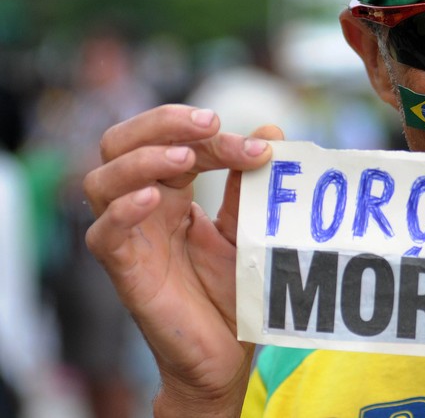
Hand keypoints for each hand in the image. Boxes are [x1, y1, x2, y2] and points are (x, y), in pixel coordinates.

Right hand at [82, 104, 280, 416]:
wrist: (227, 353)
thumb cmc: (232, 289)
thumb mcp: (246, 227)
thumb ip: (250, 182)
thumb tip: (271, 129)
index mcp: (172, 189)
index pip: (173, 140)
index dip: (212, 134)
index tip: (259, 146)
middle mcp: (143, 205)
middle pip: (122, 142)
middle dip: (163, 124)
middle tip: (209, 124)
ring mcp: (129, 236)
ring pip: (102, 180)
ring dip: (144, 160)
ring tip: (187, 160)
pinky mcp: (124, 271)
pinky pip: (103, 234)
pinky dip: (122, 211)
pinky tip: (153, 199)